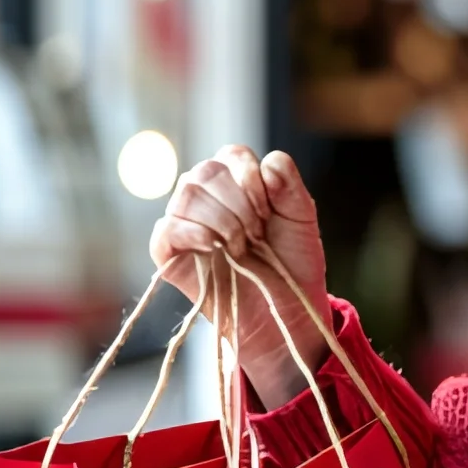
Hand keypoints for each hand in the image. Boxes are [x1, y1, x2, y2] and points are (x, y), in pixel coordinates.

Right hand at [149, 151, 327, 405]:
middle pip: (207, 172)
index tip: (268, 212)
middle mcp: (205, 196)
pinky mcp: (168, 252)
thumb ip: (289, 185)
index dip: (251, 178)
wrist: (283, 312)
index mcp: (235, 181)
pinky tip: (214, 246)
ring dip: (222, 221)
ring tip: (240, 248)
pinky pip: (166, 228)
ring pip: (187, 194)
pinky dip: (192, 232)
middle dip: (239, 204)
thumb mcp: (301, 217)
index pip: (232, 155)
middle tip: (257, 236)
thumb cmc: (290, 262)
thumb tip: (267, 164)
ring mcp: (184, 222)